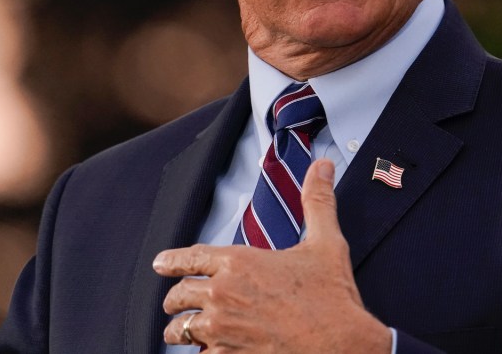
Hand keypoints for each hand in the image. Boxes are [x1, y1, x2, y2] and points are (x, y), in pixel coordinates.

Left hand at [153, 159, 392, 352]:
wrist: (340, 345)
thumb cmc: (332, 297)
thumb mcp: (326, 243)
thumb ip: (318, 201)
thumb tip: (322, 167)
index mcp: (240, 262)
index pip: (191, 257)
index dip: (172, 261)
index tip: (160, 264)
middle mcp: (223, 294)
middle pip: (179, 295)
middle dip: (175, 298)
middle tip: (174, 303)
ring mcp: (221, 330)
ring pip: (180, 330)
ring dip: (180, 330)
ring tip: (182, 332)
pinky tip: (205, 352)